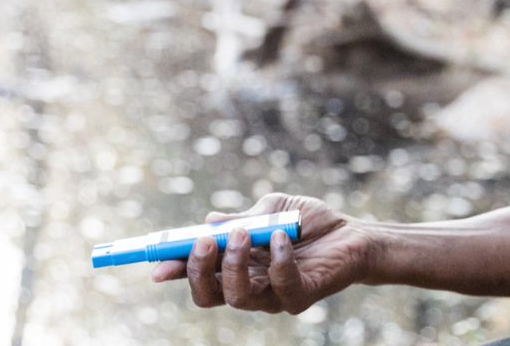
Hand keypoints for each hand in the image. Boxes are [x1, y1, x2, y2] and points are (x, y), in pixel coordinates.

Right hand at [150, 193, 373, 313]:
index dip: (174, 271)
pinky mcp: (301, 297)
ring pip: (238, 297)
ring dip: (235, 264)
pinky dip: (278, 260)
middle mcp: (250, 286)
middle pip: (208, 295)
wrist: (353, 233)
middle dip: (198, 271)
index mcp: (236, 266)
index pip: (198, 275)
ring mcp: (274, 296)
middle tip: (204, 242)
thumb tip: (208, 221)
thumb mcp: (270, 211)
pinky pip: (281, 287)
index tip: (156, 263)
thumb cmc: (309, 222)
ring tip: (245, 233)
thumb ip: (241, 218)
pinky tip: (283, 236)